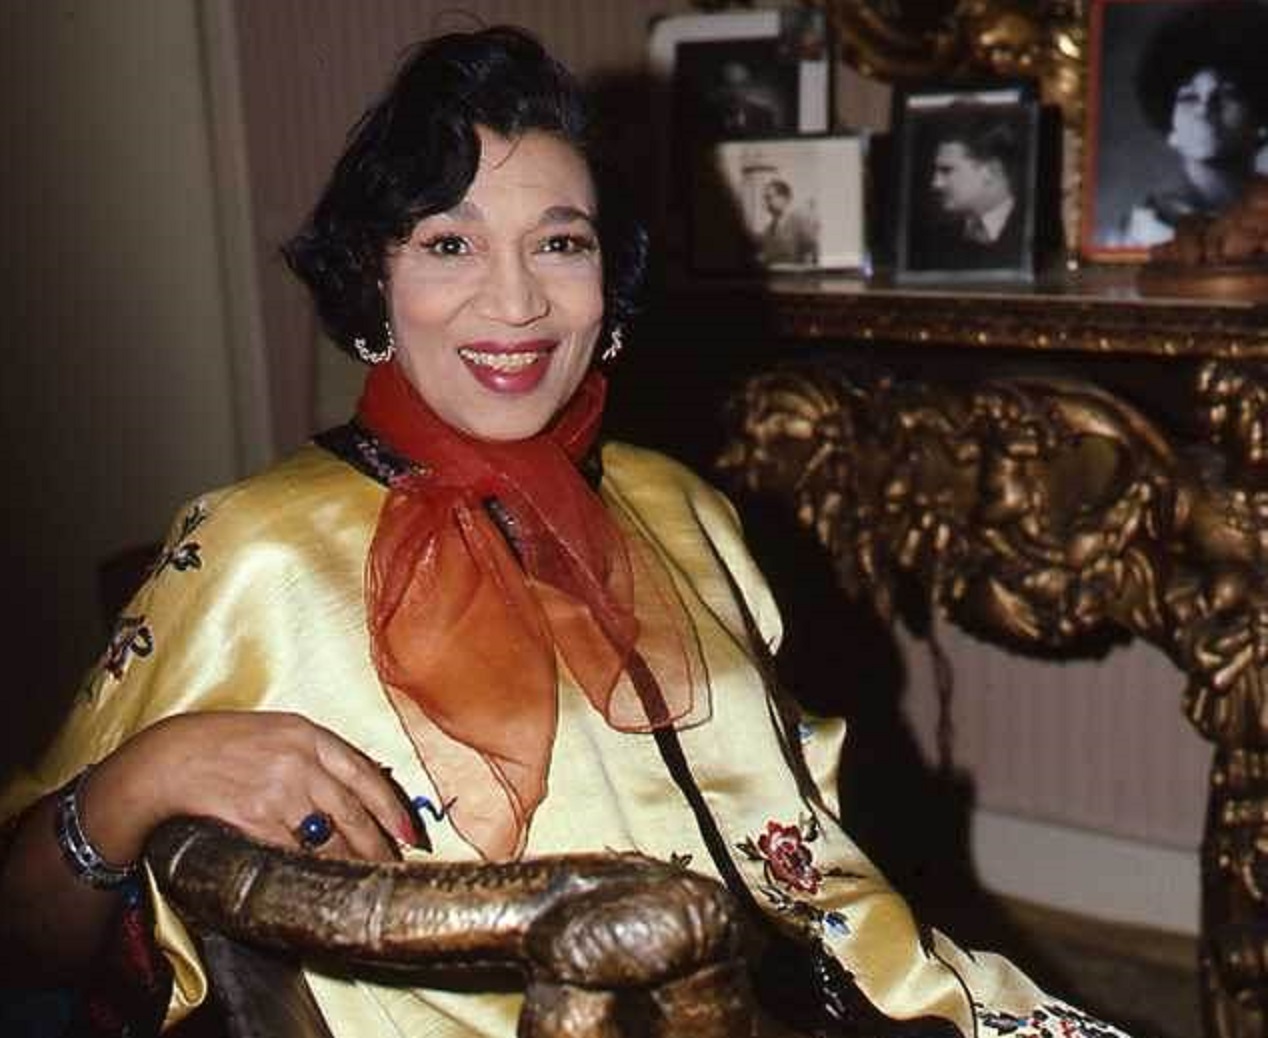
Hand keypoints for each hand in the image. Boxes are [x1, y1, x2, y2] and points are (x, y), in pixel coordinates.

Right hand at [83, 711, 415, 864]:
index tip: (410, 833)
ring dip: (350, 862)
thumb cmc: (224, 744)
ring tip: (364, 879)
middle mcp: (300, 761)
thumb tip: (358, 787)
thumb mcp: (277, 732)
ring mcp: (278, 791)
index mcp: (309, 734)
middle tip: (393, 867)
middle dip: (378, 845)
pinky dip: (312, 869)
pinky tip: (322, 880)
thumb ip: (317, 755)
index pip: (365, 774)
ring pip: (329, 836)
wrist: (169, 759)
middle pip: (353, 811)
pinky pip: (295, 852)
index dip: (391, 808)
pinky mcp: (255, 819)